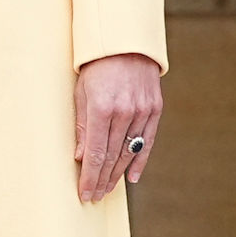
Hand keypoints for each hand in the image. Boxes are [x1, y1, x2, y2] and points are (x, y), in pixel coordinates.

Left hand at [75, 53, 163, 206]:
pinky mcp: (155, 108)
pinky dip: (139, 160)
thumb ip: (82, 125)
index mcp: (102, 107)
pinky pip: (146, 141)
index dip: (90, 177)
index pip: (95, 153)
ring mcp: (142, 111)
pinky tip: (132, 177)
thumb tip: (81, 157)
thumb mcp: (81, 92)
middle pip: (112, 156)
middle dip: (102, 179)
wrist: (126, 40)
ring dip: (118, 173)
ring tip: (108, 189)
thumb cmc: (96, 65)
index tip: (85, 194)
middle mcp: (124, 111)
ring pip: (129, 152)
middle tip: (95, 196)